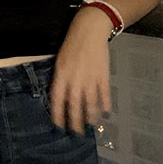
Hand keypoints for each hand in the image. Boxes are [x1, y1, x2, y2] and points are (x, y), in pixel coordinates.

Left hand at [49, 10, 111, 133]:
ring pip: (90, 102)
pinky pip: (104, 93)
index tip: (58, 125)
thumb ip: (60, 78)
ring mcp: (90, 78)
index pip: (57, 98)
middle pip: (74, 105)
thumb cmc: (71, 45)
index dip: (57, 113)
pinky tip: (105, 112)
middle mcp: (75, 79)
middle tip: (75, 132)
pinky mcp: (103, 75)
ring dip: (90, 116)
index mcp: (61, 74)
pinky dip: (105, 104)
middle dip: (75, 120)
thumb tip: (60, 96)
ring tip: (90, 125)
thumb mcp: (60, 60)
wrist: (89, 31)